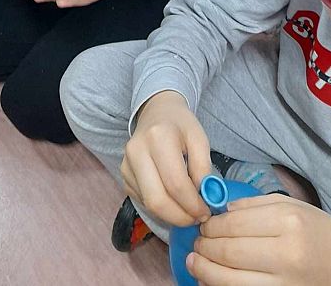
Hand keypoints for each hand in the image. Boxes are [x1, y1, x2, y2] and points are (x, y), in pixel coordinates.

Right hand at [121, 91, 210, 226]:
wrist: (157, 112)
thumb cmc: (180, 125)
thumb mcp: (199, 138)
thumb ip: (204, 168)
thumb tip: (205, 198)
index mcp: (158, 138)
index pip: (175, 183)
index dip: (193, 205)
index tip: (207, 212)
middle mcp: (137, 151)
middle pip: (157, 200)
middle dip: (180, 217)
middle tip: (197, 218)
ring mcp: (126, 165)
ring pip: (148, 205)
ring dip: (171, 216)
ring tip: (188, 211)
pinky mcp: (124, 176)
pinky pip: (142, 202)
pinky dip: (161, 209)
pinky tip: (174, 202)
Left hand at [187, 194, 330, 284]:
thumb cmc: (317, 233)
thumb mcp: (293, 207)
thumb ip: (255, 204)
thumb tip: (222, 210)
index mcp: (288, 223)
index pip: (234, 223)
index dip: (212, 224)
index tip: (204, 223)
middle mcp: (285, 254)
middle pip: (228, 252)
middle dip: (204, 246)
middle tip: (197, 241)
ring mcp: (283, 283)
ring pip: (229, 280)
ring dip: (204, 270)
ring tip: (195, 261)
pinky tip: (208, 279)